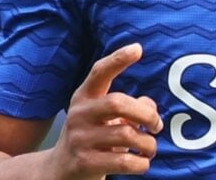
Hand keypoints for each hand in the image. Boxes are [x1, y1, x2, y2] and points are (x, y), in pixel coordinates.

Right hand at [46, 44, 162, 178]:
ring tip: (149, 148)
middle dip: (146, 115)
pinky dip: (142, 164)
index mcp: (84, 97)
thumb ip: (130, 107)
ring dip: (148, 144)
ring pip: (127, 135)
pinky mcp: (84, 163)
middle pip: (118, 103)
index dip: (118, 59)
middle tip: (157, 126)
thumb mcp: (106, 118)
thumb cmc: (93, 137)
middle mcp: (78, 115)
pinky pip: (124, 161)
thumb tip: (150, 107)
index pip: (99, 72)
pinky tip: (142, 163)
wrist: (59, 171)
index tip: (138, 48)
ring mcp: (79, 140)